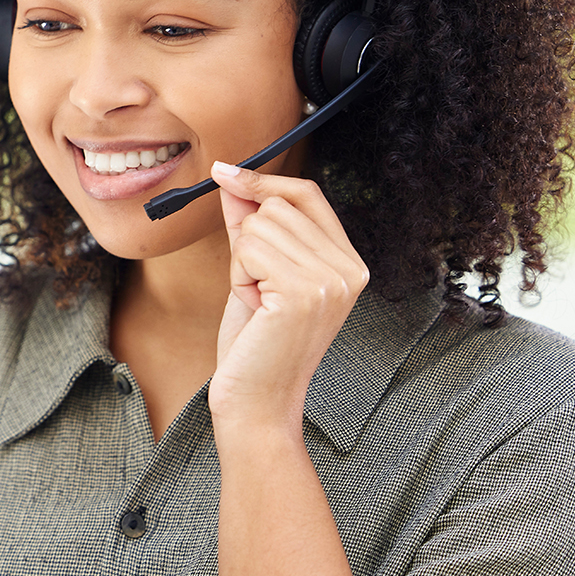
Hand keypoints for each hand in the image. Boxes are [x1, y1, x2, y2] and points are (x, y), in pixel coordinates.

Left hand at [207, 161, 369, 432]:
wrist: (256, 403)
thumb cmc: (255, 345)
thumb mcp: (254, 274)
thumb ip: (249, 226)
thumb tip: (232, 179)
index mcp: (349, 264)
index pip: (308, 195)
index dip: (264, 181)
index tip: (224, 172)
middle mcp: (350, 270)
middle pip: (278, 207)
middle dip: (249, 242)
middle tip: (257, 289)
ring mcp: (331, 280)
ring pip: (258, 226)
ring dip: (241, 263)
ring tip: (258, 303)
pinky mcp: (304, 292)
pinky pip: (248, 248)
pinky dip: (238, 276)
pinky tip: (254, 308)